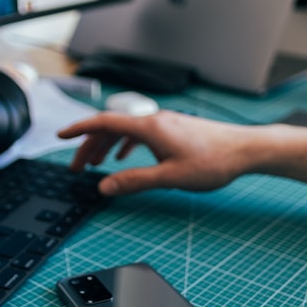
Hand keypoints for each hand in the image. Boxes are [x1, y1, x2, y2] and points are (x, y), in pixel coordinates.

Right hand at [58, 110, 253, 194]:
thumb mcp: (170, 177)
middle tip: (77, 168)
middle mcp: (154, 120)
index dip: (79, 130)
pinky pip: (140, 133)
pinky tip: (125, 157)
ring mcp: (165, 123)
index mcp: (148, 128)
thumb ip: (134, 181)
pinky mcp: (174, 129)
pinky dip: (125, 144)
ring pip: (126, 131)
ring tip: (96, 165)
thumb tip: (104, 186)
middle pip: (111, 128)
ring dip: (106, 146)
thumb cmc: (213, 162)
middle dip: (89, 146)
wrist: (245, 150)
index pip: (104, 123)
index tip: (60, 135)